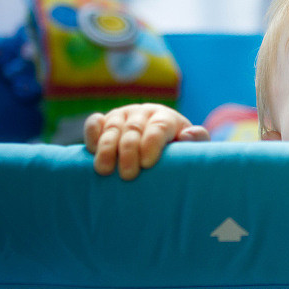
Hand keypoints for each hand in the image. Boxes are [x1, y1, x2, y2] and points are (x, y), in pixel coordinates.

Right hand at [84, 103, 209, 179]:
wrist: (160, 144)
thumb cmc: (178, 150)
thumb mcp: (192, 147)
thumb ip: (197, 140)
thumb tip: (187, 135)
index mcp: (166, 118)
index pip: (158, 128)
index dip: (152, 144)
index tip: (148, 164)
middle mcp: (143, 113)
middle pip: (133, 130)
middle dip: (129, 152)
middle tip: (128, 176)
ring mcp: (122, 115)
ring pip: (112, 128)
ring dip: (107, 148)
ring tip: (104, 170)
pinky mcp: (105, 121)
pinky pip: (94, 123)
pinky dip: (91, 134)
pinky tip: (91, 150)